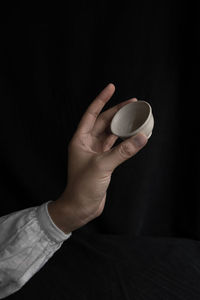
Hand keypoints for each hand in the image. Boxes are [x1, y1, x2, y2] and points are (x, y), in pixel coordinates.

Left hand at [48, 83, 147, 232]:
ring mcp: (95, 152)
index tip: (111, 87)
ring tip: (133, 116)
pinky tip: (131, 133)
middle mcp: (87, 143)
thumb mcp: (103, 165)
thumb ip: (123, 151)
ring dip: (121, 124)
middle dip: (116, 111)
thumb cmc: (83, 187)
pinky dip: (123, 139)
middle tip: (132, 103)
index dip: (101, 99)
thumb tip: (141, 138)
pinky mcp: (103, 161)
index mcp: (80, 140)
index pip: (92, 114)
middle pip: (103, 121)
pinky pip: (114, 145)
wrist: (80, 206)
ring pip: (109, 133)